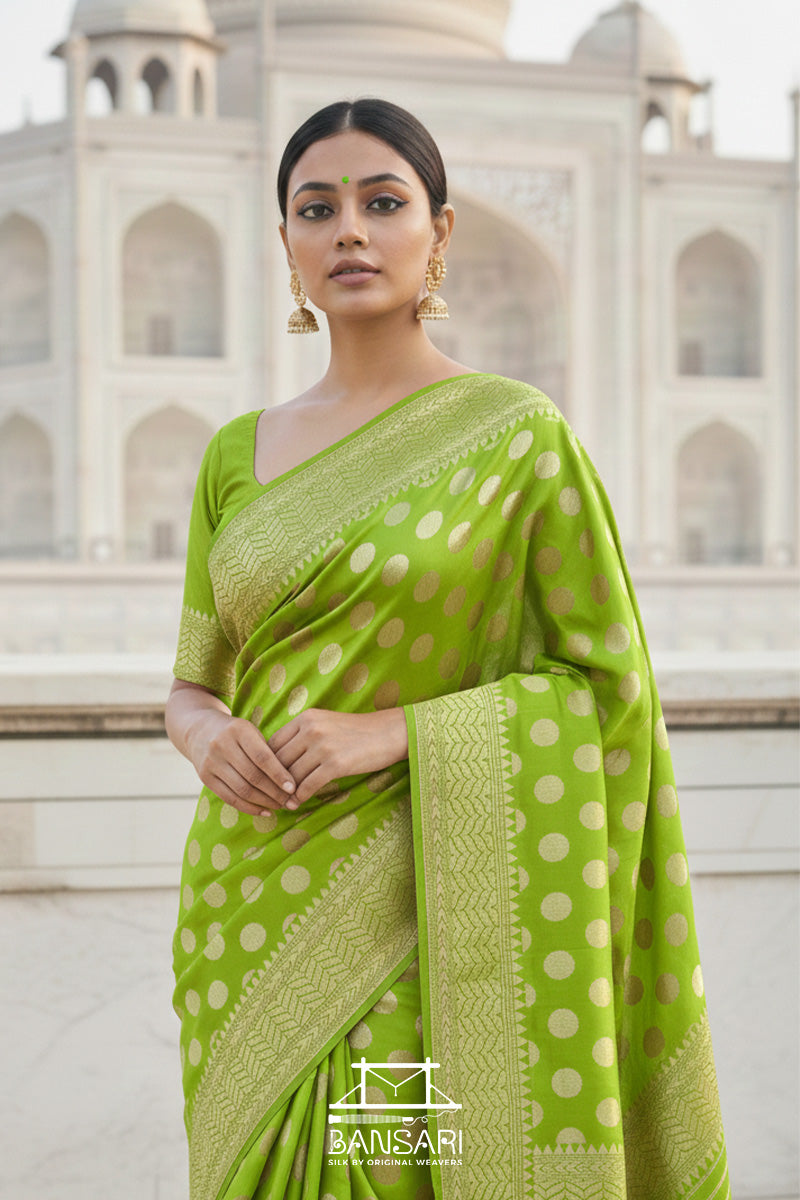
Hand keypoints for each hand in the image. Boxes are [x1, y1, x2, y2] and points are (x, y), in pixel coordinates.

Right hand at [187, 709, 297, 815]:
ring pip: (242, 789)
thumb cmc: (236, 733)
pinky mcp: (204, 777)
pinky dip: (249, 808)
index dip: (279, 775)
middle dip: (275, 792)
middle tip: (291, 802)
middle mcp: (222, 745)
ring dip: (264, 802)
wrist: (199, 730)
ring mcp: (211, 762)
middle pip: (253, 776)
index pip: (263, 757)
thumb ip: (269, 751)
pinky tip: (264, 812)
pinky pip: (229, 798)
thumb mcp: (251, 732)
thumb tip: (291, 782)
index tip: (293, 788)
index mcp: (238, 730)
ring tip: (280, 806)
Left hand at [268, 707, 408, 810]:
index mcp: (306, 718)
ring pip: (292, 775)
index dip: (266, 763)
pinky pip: (309, 785)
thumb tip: (280, 757)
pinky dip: (301, 797)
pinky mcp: (336, 764)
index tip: (266, 778)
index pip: (273, 743)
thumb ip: (303, 734)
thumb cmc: (357, 731)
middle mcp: (311, 729)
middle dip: (273, 781)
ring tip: (283, 802)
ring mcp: (323, 746)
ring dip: (285, 792)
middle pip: (279, 760)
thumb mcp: (326, 723)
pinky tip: (298, 803)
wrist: (389, 732)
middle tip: (270, 796)